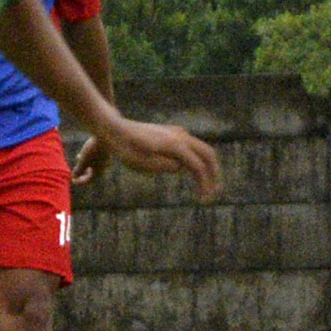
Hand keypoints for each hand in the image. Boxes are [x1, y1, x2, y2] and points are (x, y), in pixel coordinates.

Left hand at [69, 133, 107, 186]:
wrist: (105, 134)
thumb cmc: (93, 149)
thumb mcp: (83, 160)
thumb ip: (78, 169)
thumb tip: (74, 176)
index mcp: (98, 171)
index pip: (88, 180)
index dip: (79, 181)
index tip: (72, 179)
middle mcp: (103, 166)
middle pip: (92, 174)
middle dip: (82, 173)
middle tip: (75, 171)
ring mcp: (105, 158)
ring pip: (94, 164)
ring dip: (85, 163)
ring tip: (78, 156)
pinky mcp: (105, 150)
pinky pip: (96, 157)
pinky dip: (89, 156)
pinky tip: (85, 149)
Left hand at [97, 118, 220, 199]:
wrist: (115, 130)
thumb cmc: (127, 149)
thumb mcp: (145, 165)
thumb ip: (167, 166)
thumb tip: (181, 167)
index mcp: (175, 144)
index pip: (198, 167)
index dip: (204, 185)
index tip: (203, 201)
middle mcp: (180, 135)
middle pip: (208, 154)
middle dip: (214, 174)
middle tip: (215, 194)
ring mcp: (177, 133)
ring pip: (202, 149)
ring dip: (208, 167)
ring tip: (207, 186)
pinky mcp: (172, 134)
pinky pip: (192, 148)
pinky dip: (198, 161)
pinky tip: (194, 175)